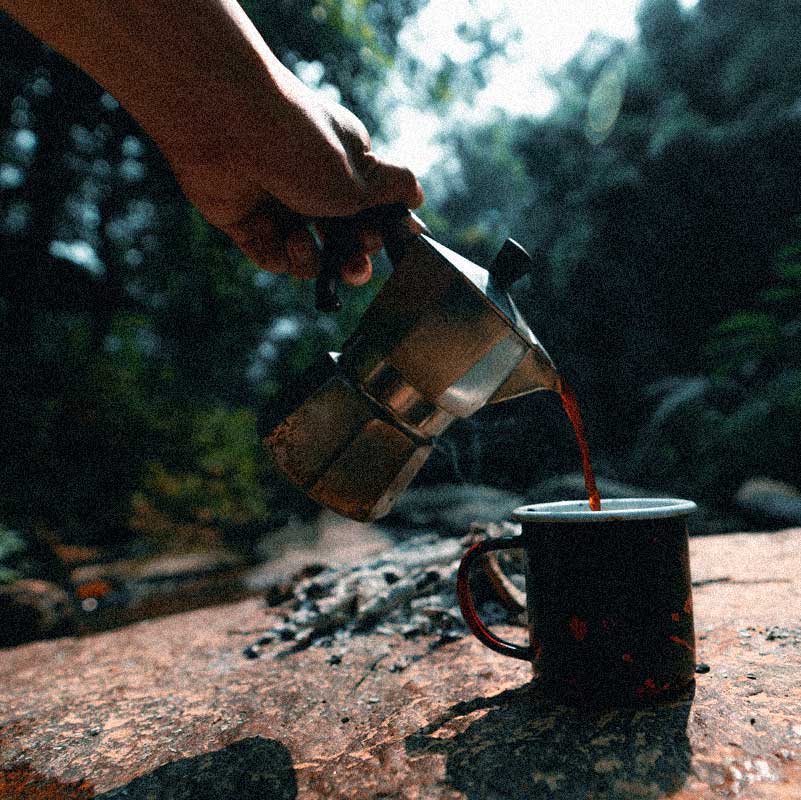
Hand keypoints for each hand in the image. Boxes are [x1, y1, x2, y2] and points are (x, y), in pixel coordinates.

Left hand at [161, 66, 423, 284]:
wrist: (228, 125)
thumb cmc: (302, 144)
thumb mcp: (360, 173)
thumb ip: (394, 191)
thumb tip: (418, 195)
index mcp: (345, 166)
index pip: (373, 209)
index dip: (384, 233)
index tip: (394, 247)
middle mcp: (313, 185)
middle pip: (341, 239)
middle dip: (352, 259)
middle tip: (354, 268)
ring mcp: (279, 204)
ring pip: (308, 255)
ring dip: (313, 261)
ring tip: (303, 245)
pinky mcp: (246, 220)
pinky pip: (272, 256)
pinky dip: (282, 258)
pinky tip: (285, 243)